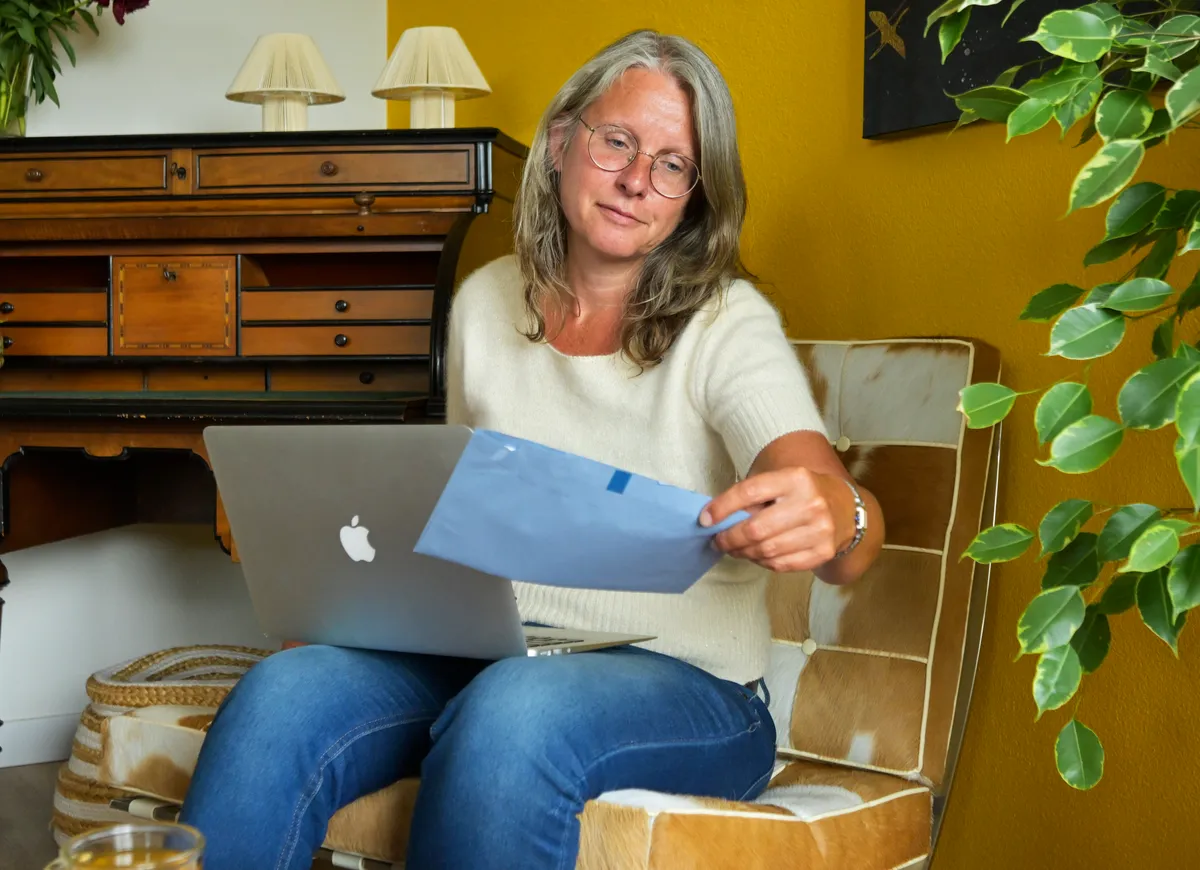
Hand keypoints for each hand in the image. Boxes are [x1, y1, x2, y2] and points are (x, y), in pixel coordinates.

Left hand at [700, 467, 854, 572]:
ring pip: (766, 550)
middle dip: (729, 538)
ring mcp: (820, 530)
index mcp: (795, 479)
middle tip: (717, 540)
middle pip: (756, 529)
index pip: (750, 491)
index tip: (705, 519)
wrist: (848, 509)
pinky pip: (780, 564)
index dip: (722, 507)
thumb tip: (716, 516)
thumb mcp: (782, 481)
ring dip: (742, 552)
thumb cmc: (804, 492)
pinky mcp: (822, 552)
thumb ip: (753, 495)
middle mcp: (810, 503)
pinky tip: (755, 555)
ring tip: (733, 548)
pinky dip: (761, 562)